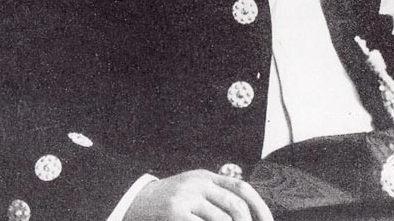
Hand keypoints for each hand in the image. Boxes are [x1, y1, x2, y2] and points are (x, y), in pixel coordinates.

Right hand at [124, 169, 273, 220]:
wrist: (134, 201)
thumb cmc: (168, 203)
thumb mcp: (193, 191)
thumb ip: (214, 197)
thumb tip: (243, 212)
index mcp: (206, 177)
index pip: (241, 188)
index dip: (259, 206)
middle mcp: (199, 183)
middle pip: (235, 204)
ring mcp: (186, 196)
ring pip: (221, 219)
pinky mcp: (175, 211)